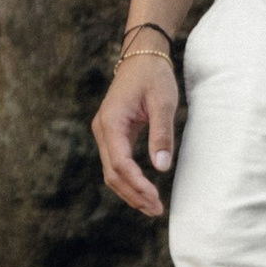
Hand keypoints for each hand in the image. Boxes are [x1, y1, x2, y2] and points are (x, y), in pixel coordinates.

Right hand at [93, 46, 179, 214]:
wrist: (142, 55)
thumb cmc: (154, 76)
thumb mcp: (163, 103)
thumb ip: (161, 135)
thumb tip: (161, 167)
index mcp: (111, 122)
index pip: (120, 164)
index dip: (137, 185)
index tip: (156, 199)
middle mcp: (103, 130)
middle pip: (112, 173)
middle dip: (134, 194)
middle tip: (157, 210)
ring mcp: (105, 133)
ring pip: (112, 171)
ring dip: (130, 191)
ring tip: (152, 207)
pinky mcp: (112, 134)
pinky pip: (116, 163)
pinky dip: (129, 179)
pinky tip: (144, 190)